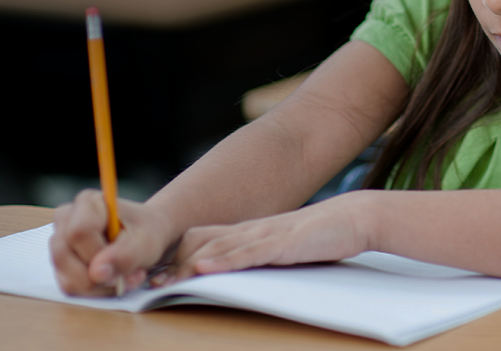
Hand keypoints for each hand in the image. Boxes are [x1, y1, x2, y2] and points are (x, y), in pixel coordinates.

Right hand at [49, 189, 176, 295]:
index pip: (78, 233)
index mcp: (88, 203)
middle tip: (129, 275)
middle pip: (64, 257)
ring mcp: (61, 242)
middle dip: (99, 277)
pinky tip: (115, 280)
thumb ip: (124, 256)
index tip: (124, 262)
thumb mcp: (146, 242)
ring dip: (100, 286)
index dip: (98, 254)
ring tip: (126, 277)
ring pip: (66, 278)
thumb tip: (97, 273)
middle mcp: (67, 219)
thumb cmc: (147, 232)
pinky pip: (70, 286)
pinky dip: (95, 290)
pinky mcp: (63, 262)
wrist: (148, 235)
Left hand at [163, 191, 373, 282]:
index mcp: (251, 232)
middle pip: (200, 242)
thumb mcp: (283, 248)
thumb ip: (260, 256)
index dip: (174, 258)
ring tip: (163, 281)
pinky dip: (224, 260)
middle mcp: (252, 230)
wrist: (355, 217)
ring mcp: (267, 234)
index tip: (152, 276)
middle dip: (171, 264)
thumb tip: (235, 272)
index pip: (202, 240)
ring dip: (188, 266)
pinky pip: (248, 252)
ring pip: (218, 247)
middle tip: (146, 283)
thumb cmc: (323, 236)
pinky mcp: (284, 242)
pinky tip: (205, 267)